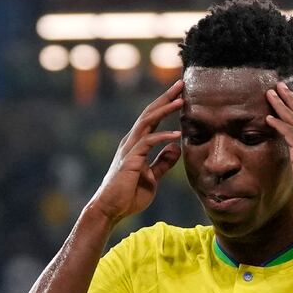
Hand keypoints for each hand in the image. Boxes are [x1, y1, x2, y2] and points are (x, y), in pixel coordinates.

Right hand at [87, 82, 184, 224]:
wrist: (110, 209)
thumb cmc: (129, 195)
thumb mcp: (153, 177)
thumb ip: (163, 162)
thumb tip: (177, 148)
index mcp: (137, 144)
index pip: (153, 119)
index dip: (166, 104)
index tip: (180, 93)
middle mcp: (132, 141)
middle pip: (150, 113)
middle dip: (165, 97)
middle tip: (181, 83)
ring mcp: (130, 149)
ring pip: (147, 122)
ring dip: (164, 110)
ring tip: (181, 101)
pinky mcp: (130, 160)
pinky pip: (147, 143)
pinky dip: (162, 137)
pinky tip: (176, 135)